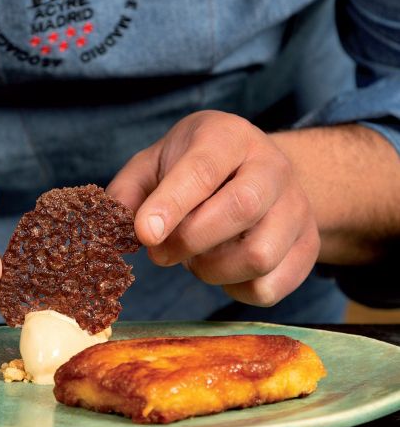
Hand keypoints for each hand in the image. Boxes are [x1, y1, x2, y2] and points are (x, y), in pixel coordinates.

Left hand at [108, 111, 319, 306]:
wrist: (255, 170)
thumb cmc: (196, 166)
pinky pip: (271, 287)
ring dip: (212, 270)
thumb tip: (116, 227)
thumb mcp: (156, 163)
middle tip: (158, 253)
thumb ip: (129, 191)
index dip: (171, 204)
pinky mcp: (308, 245)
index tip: (144, 233)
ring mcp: (297, 206)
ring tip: (195, 257)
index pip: (203, 169)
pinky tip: (222, 268)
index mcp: (228, 136)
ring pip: (259, 255)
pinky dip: (235, 289)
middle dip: (190, 240)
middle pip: (242, 209)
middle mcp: (272, 166)